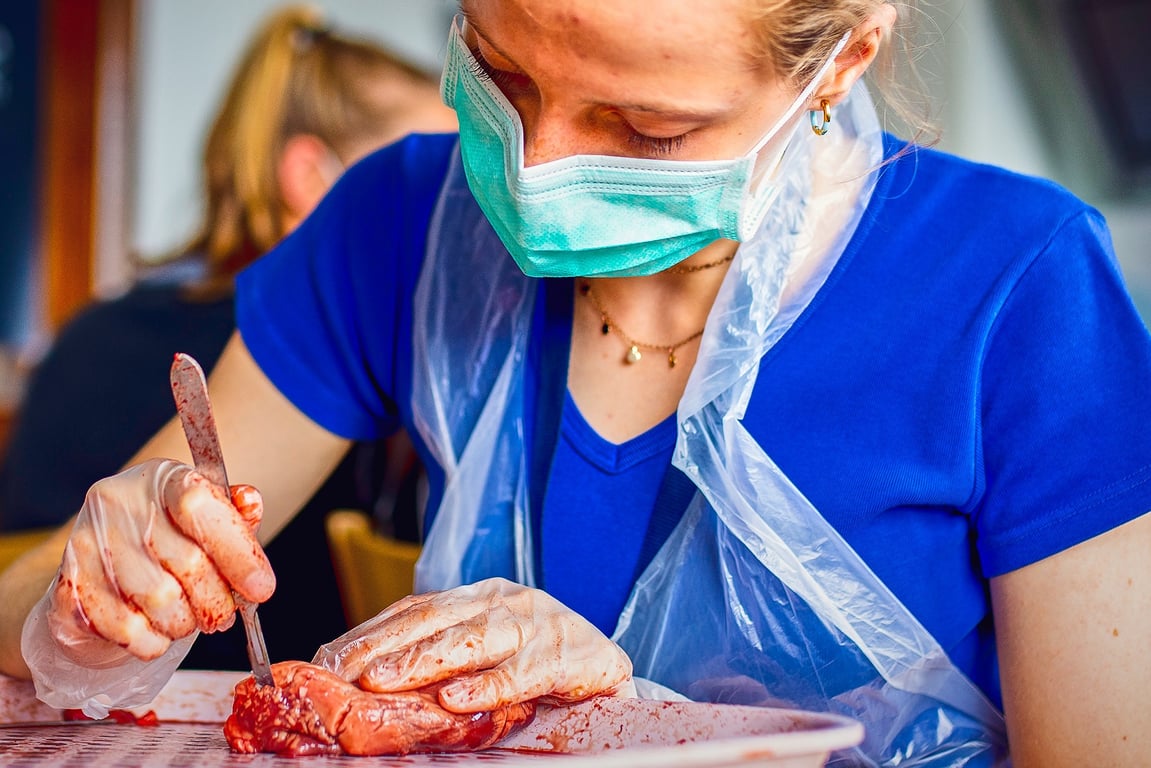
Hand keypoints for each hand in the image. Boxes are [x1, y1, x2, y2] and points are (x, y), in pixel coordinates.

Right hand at [47, 458, 274, 664]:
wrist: (103, 564)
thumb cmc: (169, 540)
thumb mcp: (207, 520)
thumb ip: (235, 517)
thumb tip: (251, 504)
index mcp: (161, 478)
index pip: (199, 506)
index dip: (236, 552)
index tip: (261, 589)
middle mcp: (118, 501)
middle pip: (187, 563)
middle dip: (217, 600)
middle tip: (223, 615)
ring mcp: (88, 541)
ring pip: (158, 600)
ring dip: (185, 623)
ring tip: (188, 620)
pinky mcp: (70, 583)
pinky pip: (125, 628)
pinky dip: (152, 641)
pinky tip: (157, 633)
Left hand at [313, 577, 634, 712]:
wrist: (614, 679)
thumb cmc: (541, 672)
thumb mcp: (482, 661)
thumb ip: (435, 667)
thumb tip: (362, 686)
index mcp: (480, 597)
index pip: (413, 609)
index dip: (368, 633)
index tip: (326, 661)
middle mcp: (507, 601)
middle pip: (435, 618)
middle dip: (383, 646)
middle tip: (341, 673)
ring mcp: (542, 623)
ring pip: (475, 638)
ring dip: (424, 661)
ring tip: (382, 682)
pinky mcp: (575, 654)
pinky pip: (526, 672)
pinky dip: (490, 687)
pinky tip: (458, 700)